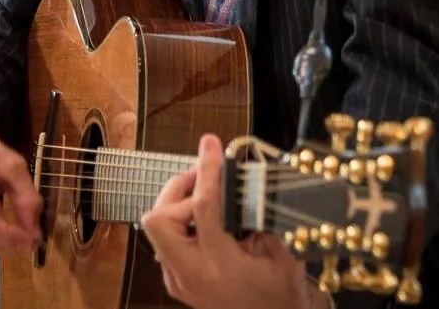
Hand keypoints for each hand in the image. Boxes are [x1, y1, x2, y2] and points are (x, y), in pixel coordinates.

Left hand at [141, 134, 325, 308]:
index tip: (211, 145)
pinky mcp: (177, 281)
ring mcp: (179, 280)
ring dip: (178, 203)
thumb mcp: (281, 256)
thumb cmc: (280, 298)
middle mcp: (191, 275)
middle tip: (206, 176)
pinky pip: (167, 241)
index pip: (203, 207)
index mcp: (221, 267)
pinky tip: (206, 218)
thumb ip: (260, 218)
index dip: (208, 170)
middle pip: (158, 219)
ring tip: (208, 193)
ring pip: (157, 229)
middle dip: (177, 190)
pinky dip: (182, 222)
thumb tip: (243, 180)